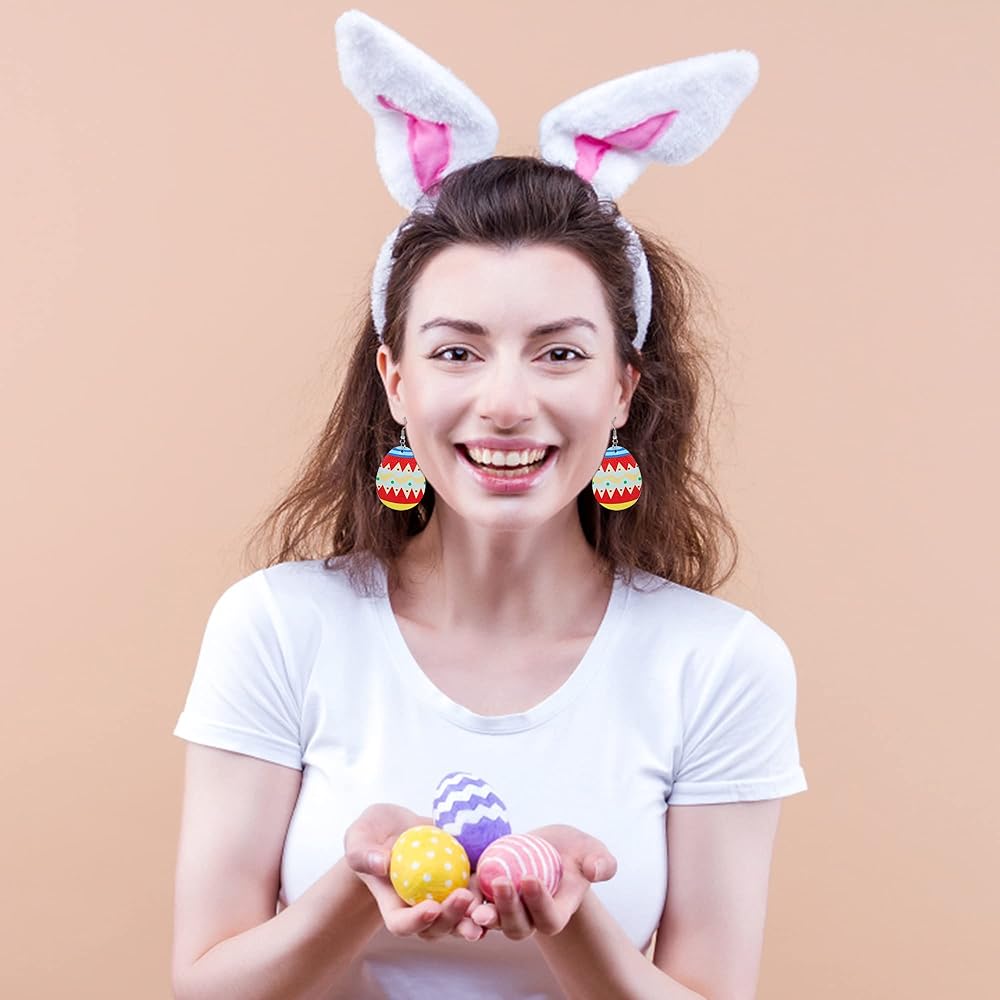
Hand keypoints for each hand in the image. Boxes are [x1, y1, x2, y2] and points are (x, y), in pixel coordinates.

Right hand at [343, 803, 487, 941]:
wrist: (396, 826)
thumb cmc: (372, 834)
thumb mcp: (359, 837)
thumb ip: (363, 852)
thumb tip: (380, 863)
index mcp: (393, 905)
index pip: (402, 924)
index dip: (416, 922)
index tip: (429, 907)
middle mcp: (420, 908)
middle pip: (437, 926)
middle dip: (453, 918)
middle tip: (464, 897)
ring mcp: (443, 898)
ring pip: (462, 918)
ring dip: (476, 916)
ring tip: (488, 908)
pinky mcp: (462, 882)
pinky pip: (478, 894)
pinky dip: (490, 894)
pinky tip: (502, 885)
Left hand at [469, 825, 616, 939]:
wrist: (546, 847)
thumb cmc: (573, 851)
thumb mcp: (591, 850)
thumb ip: (601, 862)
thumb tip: (597, 870)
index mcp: (557, 913)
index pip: (549, 918)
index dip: (539, 903)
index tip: (531, 879)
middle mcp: (530, 919)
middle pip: (517, 927)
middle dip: (509, 909)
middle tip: (502, 883)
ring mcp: (506, 912)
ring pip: (493, 923)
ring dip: (484, 915)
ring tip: (475, 904)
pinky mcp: (486, 898)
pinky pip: (473, 908)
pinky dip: (464, 907)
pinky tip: (457, 895)